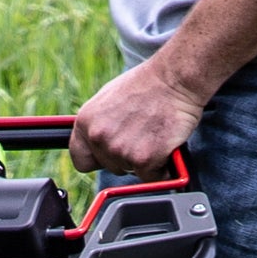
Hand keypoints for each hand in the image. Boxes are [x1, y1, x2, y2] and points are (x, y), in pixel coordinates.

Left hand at [68, 58, 206, 178]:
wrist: (175, 79)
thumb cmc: (147, 85)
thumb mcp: (108, 99)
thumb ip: (98, 124)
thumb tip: (95, 142)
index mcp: (86, 122)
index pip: (81, 160)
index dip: (98, 159)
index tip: (109, 156)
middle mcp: (99, 137)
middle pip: (110, 167)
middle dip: (126, 157)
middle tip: (142, 133)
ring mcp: (120, 150)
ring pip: (131, 171)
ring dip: (145, 160)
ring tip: (153, 133)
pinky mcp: (144, 160)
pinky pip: (152, 178)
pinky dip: (162, 167)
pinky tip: (165, 144)